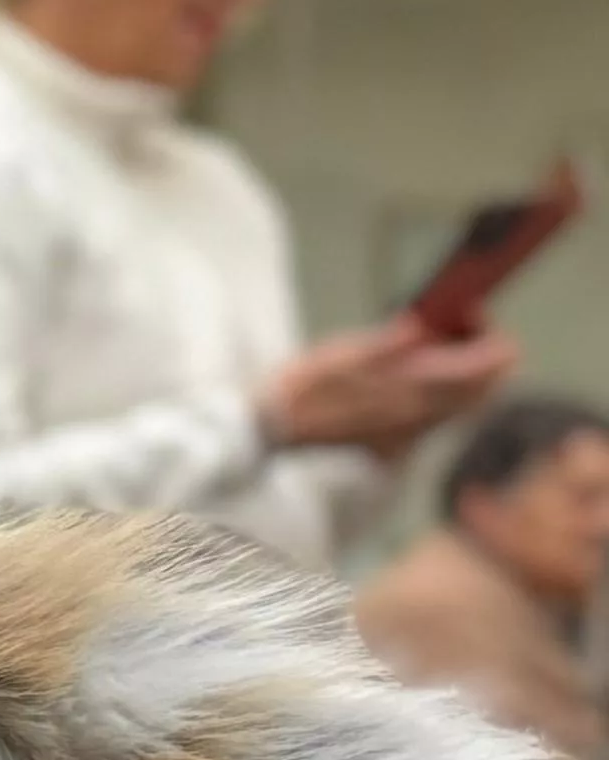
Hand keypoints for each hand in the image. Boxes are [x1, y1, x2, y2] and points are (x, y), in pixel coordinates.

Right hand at [261, 317, 517, 456]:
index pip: (489, 364)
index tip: (465, 314)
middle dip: (484, 356)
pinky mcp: (398, 444)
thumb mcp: (341, 353)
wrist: (270, 434)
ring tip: (434, 351)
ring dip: (466, 377)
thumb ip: (389, 343)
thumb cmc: (299, 390)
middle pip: (487, 388)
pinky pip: (441, 420)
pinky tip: (414, 380)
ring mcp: (412, 434)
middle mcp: (422, 416)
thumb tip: (424, 327)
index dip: (488, 334)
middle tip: (455, 331)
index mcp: (414, 389)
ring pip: (467, 406)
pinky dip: (444, 396)